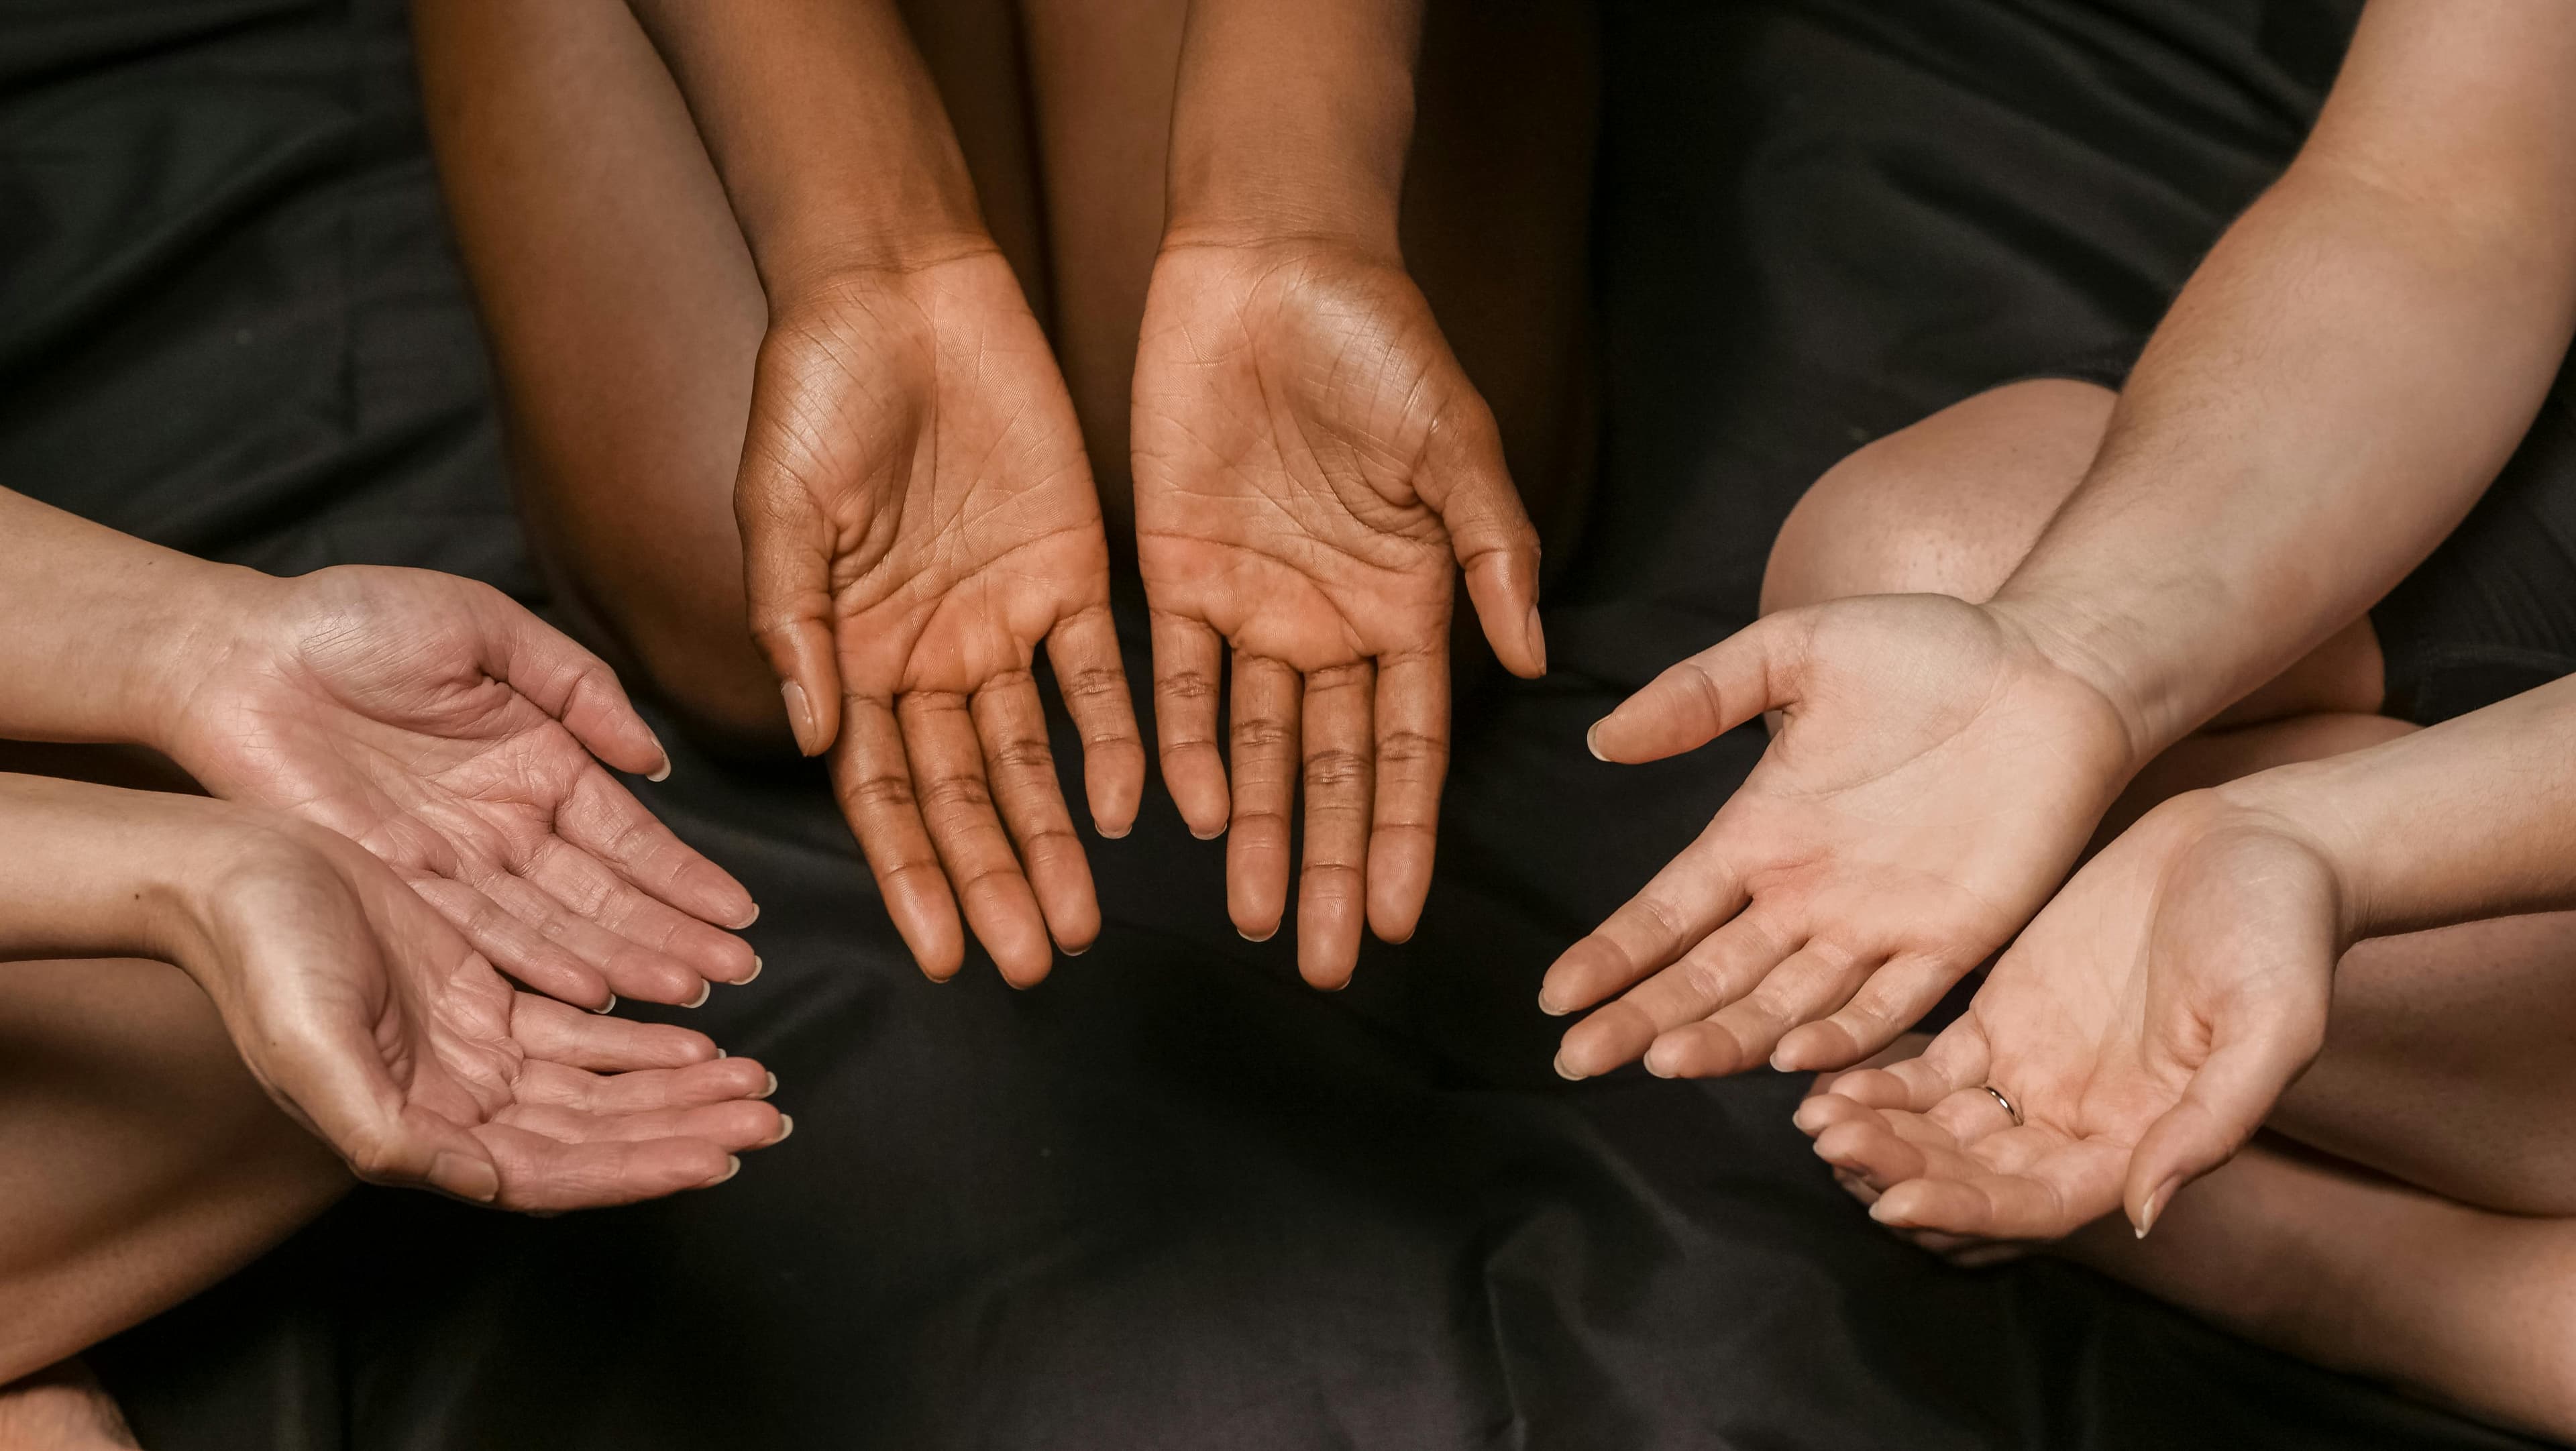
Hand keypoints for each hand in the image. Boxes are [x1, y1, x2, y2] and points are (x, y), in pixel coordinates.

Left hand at [161, 566, 760, 1010]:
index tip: (739, 916)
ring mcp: (455, 862)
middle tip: (736, 974)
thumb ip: (579, 687)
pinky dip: (537, 964)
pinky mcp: (397, 886)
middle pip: (604, 894)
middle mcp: (505, 825)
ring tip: (687, 994)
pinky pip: (479, 935)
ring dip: (623, 960)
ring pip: (555, 925)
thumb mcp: (488, 627)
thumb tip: (652, 760)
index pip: (627, 834)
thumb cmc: (353, 620)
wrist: (235, 654)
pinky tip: (593, 990)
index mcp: (538, 761)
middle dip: (673, 934)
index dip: (684, 875)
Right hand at [174, 803, 784, 1208]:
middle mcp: (453, 1102)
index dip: (633, 1169)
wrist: (231, 872)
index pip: (548, 1171)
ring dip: (675, 1089)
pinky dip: (639, 1040)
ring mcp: (471, 1051)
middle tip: (765, 1119)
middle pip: (591, 1134)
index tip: (712, 1159)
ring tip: (750, 1084)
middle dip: (679, 1129)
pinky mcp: (481, 997)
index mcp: (414, 1131)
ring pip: (596, 1087)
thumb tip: (470, 1176)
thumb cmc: (258, 955)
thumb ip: (381, 1124)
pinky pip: (580, 1033)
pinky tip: (696, 1040)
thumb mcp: (310, 1044)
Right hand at [736, 250, 1141, 985]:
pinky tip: (1133, 812)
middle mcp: (927, 656)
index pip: (880, 791)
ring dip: (1054, 839)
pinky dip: (1114, 743)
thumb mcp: (779, 506)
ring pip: (1032, 758)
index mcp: (849, 653)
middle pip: (962, 795)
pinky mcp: (1068, 572)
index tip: (940, 957)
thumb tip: (811, 733)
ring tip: (1080, 924)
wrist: (898, 289)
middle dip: (991, 880)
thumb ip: (795, 620)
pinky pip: (1099, 675)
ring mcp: (999, 620)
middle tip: (1031, 961)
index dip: (910, 875)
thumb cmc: (813, 390)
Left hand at [1132, 236, 1544, 986]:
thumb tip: (1533, 662)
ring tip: (1249, 920)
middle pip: (1328, 769)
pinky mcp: (1173, 570)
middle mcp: (1331, 622)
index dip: (1400, 832)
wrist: (1272, 259)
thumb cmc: (1381, 340)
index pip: (1407, 745)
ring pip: (1250, 745)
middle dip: (1326, 866)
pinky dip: (1172, 744)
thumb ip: (1491, 554)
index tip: (1397, 920)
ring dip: (1251, 833)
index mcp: (1408, 602)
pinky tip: (1178, 815)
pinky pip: (1170, 678)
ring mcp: (1252, 603)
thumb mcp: (1455, 443)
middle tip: (1320, 964)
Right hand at [1541, 594, 2138, 1077]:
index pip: (1667, 912)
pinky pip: (1890, 1005)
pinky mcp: (1955, 939)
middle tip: (1578, 1062)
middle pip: (1708, 976)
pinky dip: (1840, 1036)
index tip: (1555, 998)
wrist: (2054, 665)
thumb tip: (1602, 738)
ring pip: (1783, 1003)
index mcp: (1760, 834)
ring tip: (1660, 1061)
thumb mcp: (1793, 650)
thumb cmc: (1928, 647)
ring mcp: (1877, 925)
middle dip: (1640, 1019)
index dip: (1611, 955)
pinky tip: (1785, 1062)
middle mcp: (1806, 896)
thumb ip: (1699, 694)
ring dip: (1722, 1036)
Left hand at [1791, 791, 2342, 1240]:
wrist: (2260, 845)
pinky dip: (1880, 1079)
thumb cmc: (2285, 934)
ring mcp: (2037, 1070)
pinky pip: (1929, 1066)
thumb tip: (2143, 1210)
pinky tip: (1826, 1077)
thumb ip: (2211, 1122)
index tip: (1895, 1202)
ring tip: (1814, 1122)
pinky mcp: (2004, 1015)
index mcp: (2142, 1142)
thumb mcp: (2273, 1025)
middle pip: (1973, 1173)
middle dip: (1900, 1168)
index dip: (1966, 1210)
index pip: (2037, 1203)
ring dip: (1879, 1132)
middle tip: (1831, 1147)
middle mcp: (2079, 1121)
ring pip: (1940, 1127)